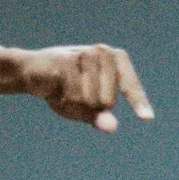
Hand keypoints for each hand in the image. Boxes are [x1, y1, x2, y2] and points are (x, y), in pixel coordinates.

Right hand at [0, 44, 152, 133]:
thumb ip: (100, 116)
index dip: (139, 102)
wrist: (32, 71)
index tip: (146, 118)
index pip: (130, 85)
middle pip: (107, 102)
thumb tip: (111, 127)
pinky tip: (55, 91)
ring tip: (63, 93)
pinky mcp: (66, 61)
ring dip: (74, 106)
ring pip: (90, 101)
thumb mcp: (84, 106)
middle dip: (89, 108)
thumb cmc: (64, 88)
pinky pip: (74, 96)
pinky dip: (64, 102)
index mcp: (115, 59)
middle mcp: (103, 53)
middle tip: (74, 96)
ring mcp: (85, 55)